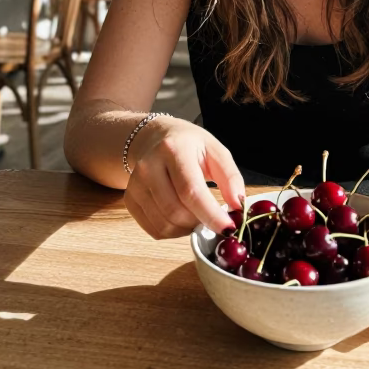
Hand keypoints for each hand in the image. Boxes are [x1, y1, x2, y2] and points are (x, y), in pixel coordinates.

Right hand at [123, 115, 244, 239]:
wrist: (154, 137)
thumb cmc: (189, 145)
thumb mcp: (215, 150)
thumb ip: (230, 177)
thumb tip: (238, 205)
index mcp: (173, 149)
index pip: (190, 190)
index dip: (210, 214)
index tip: (228, 228)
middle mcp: (149, 166)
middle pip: (176, 211)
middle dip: (200, 222)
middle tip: (213, 217)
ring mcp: (136, 184)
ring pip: (164, 224)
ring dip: (187, 229)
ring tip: (197, 214)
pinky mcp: (130, 199)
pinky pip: (153, 229)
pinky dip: (172, 231)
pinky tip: (181, 217)